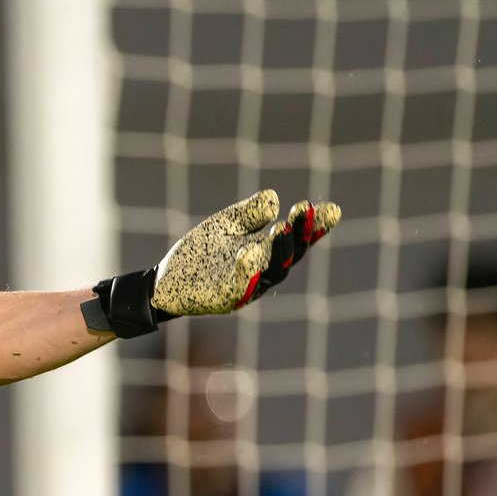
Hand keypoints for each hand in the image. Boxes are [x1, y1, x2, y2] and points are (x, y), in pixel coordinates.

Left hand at [153, 189, 340, 316]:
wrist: (166, 281)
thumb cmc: (200, 253)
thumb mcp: (224, 226)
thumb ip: (248, 213)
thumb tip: (273, 197)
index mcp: (266, 252)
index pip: (295, 239)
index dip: (314, 227)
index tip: (330, 209)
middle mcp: (263, 272)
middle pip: (291, 255)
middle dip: (301, 234)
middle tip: (305, 211)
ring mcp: (247, 287)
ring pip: (272, 271)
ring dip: (280, 250)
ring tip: (282, 227)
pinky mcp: (226, 299)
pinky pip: (241, 286)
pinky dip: (247, 269)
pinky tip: (248, 250)